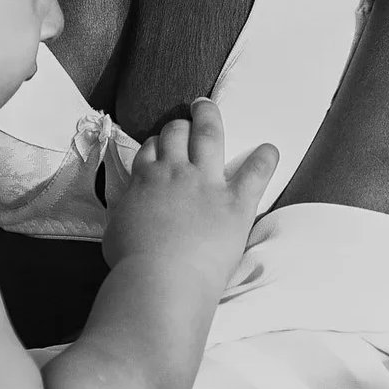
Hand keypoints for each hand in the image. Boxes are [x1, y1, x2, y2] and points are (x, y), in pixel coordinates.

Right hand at [103, 99, 277, 287]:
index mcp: (147, 180)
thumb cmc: (133, 262)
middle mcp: (176, 172)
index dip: (157, 144)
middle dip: (180, 124)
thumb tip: (129, 208)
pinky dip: (265, 159)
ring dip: (209, 118)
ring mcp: (207, 184)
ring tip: (208, 108)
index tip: (161, 146)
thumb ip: (126, 210)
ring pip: (208, 136)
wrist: (161, 280)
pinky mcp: (236, 203)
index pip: (151, 148)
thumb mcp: (116, 229)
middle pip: (176, 133)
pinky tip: (271, 149)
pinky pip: (255, 173)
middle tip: (186, 119)